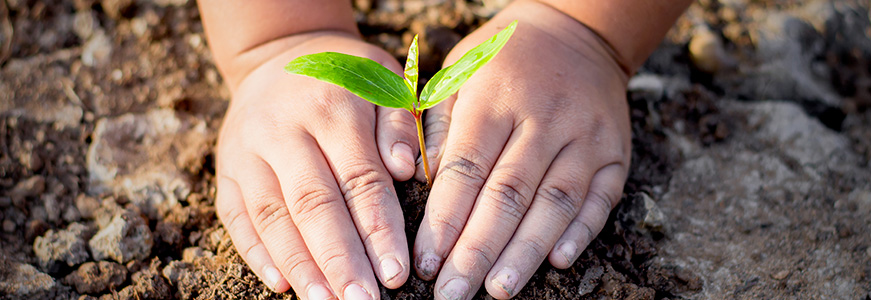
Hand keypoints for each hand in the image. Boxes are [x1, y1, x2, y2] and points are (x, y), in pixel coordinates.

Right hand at [215, 32, 418, 298]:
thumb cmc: (348, 77)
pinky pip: (236, 216)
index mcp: (332, 107)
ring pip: (272, 216)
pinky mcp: (226, 169)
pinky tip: (282, 285)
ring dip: (300, 266)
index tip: (396, 272)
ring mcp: (247, 151)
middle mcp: (284, 130)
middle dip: (340, 260)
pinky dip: (257, 253)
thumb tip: (407, 169)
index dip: (378, 229)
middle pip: (313, 204)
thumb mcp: (384, 79)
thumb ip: (398, 123)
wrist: (280, 54)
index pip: (359, 179)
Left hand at [411, 2, 631, 298]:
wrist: (575, 32)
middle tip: (453, 294)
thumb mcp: (458, 73)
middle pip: (508, 195)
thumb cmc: (503, 61)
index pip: (466, 170)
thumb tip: (423, 183)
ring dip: (525, 252)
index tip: (425, 263)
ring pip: (554, 203)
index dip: (444, 221)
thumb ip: (438, 125)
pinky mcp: (616, 152)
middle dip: (477, 251)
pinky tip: (558, 263)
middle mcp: (543, 119)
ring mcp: (585, 136)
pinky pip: (600, 199)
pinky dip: (581, 233)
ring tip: (498, 290)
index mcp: (495, 99)